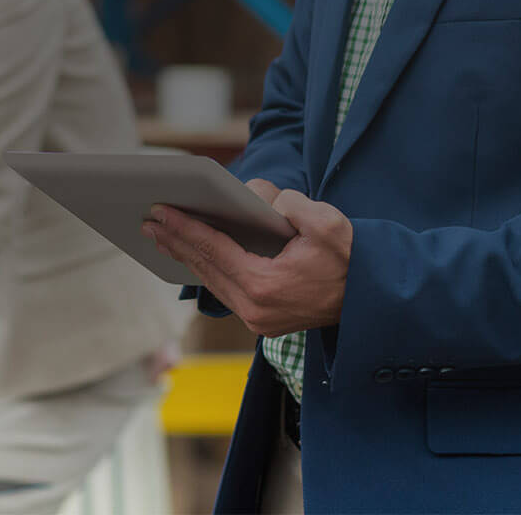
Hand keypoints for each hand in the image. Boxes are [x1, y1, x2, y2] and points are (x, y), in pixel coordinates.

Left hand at [143, 178, 352, 336]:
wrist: (373, 299)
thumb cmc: (352, 258)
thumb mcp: (326, 222)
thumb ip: (290, 204)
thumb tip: (256, 198)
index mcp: (265, 286)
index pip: (214, 250)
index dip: (184, 227)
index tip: (160, 210)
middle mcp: (255, 310)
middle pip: (205, 267)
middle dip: (176, 241)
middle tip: (147, 219)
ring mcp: (258, 320)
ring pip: (212, 281)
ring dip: (186, 256)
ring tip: (161, 235)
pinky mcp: (263, 322)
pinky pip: (225, 290)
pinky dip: (207, 269)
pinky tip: (193, 254)